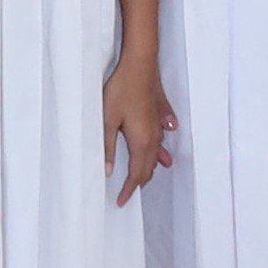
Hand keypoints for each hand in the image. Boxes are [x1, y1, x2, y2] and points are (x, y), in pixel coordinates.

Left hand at [101, 54, 177, 205]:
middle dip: (138, 183)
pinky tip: (158, 153)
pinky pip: (160, 142)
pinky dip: (156, 153)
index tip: (121, 201)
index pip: (137, 175)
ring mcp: (158, 127)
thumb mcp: (107, 120)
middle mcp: (154, 138)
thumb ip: (107, 147)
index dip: (129, 190)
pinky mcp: (159, 117)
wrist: (140, 65)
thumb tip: (108, 170)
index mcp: (142, 142)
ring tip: (140, 179)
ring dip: (148, 169)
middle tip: (127, 193)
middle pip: (148, 169)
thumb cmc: (121, 90)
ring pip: (155, 156)